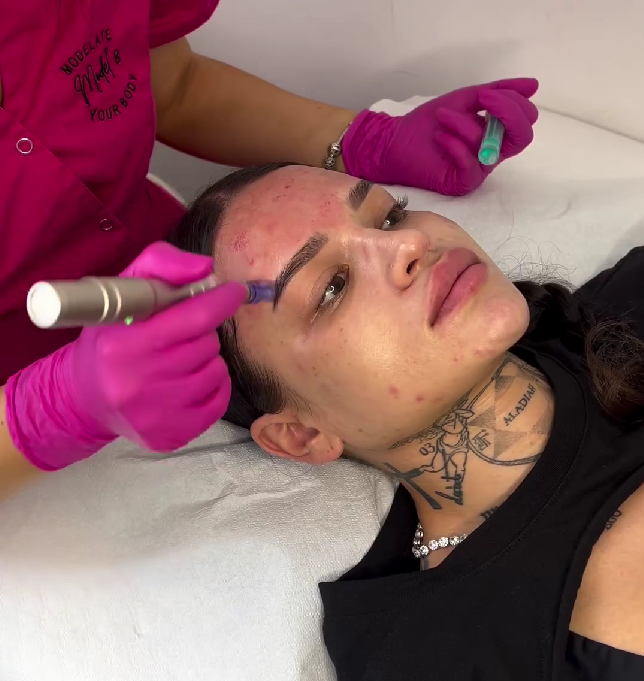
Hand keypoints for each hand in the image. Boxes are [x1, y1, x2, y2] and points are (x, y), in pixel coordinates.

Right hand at [6, 242, 245, 469]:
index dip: (219, 301)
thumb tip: (205, 268)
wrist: (85, 397)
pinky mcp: (170, 437)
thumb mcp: (122, 291)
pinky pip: (219, 402)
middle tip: (178, 335)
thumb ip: (161, 265)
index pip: (191, 319)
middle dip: (200, 333)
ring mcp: (154, 415)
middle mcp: (137, 383)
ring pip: (216, 372)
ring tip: (180, 359)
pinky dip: (213, 386)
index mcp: (122, 344)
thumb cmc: (110, 337)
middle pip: (206, 345)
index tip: (234, 292)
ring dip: (207, 359)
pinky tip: (190, 381)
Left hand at [342, 78, 538, 195]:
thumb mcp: (467, 98)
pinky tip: (440, 137)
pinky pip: (471, 165)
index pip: (525, 121)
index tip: (488, 93)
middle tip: (482, 100)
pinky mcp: (462, 183)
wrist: (397, 140)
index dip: (514, 104)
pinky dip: (456, 145)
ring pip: (490, 146)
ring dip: (465, 124)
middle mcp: (492, 153)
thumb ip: (498, 91)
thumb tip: (534, 85)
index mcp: (497, 133)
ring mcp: (479, 169)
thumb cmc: (430, 121)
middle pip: (522, 138)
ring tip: (442, 116)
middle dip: (507, 113)